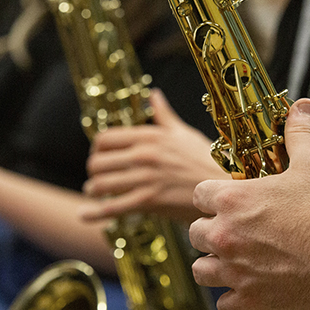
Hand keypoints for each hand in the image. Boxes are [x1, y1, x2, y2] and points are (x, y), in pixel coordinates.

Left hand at [80, 88, 227, 223]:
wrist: (223, 187)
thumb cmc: (205, 160)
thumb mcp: (184, 133)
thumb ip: (163, 115)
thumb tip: (153, 94)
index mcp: (149, 136)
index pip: (105, 139)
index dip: (97, 149)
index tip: (100, 157)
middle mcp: (143, 155)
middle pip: (97, 162)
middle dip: (94, 172)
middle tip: (97, 178)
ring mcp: (145, 178)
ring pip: (100, 185)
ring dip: (94, 191)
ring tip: (96, 194)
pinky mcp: (148, 201)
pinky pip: (112, 208)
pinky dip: (95, 213)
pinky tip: (85, 214)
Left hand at [189, 99, 309, 309]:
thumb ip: (299, 133)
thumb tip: (303, 106)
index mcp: (232, 200)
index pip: (199, 196)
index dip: (212, 198)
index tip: (227, 203)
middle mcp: (225, 235)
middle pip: (195, 233)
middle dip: (211, 232)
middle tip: (234, 233)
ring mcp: (235, 270)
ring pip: (201, 270)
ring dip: (214, 266)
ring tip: (235, 262)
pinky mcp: (249, 299)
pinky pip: (223, 303)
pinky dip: (233, 298)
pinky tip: (249, 289)